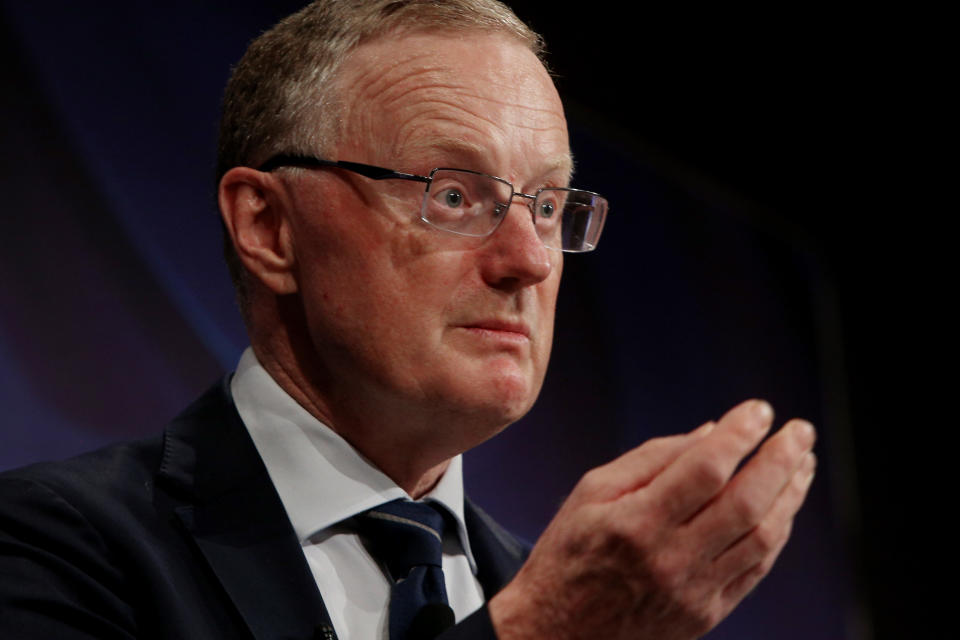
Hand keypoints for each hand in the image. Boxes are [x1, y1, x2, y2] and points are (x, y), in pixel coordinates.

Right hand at [488, 400, 815, 639]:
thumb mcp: (592, 493)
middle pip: (745, 504)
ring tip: (802, 462)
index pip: (704, 470)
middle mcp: (669, 560)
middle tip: (800, 430)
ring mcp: (693, 592)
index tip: (759, 409)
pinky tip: (783, 505)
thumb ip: (651, 459)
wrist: (558, 632)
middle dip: (781, 460)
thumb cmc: (569, 554)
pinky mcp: (707, 614)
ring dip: (790, 495)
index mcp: (635, 523)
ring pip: (762, 538)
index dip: (739, 435)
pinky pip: (756, 569)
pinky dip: (777, 532)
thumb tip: (711, 431)